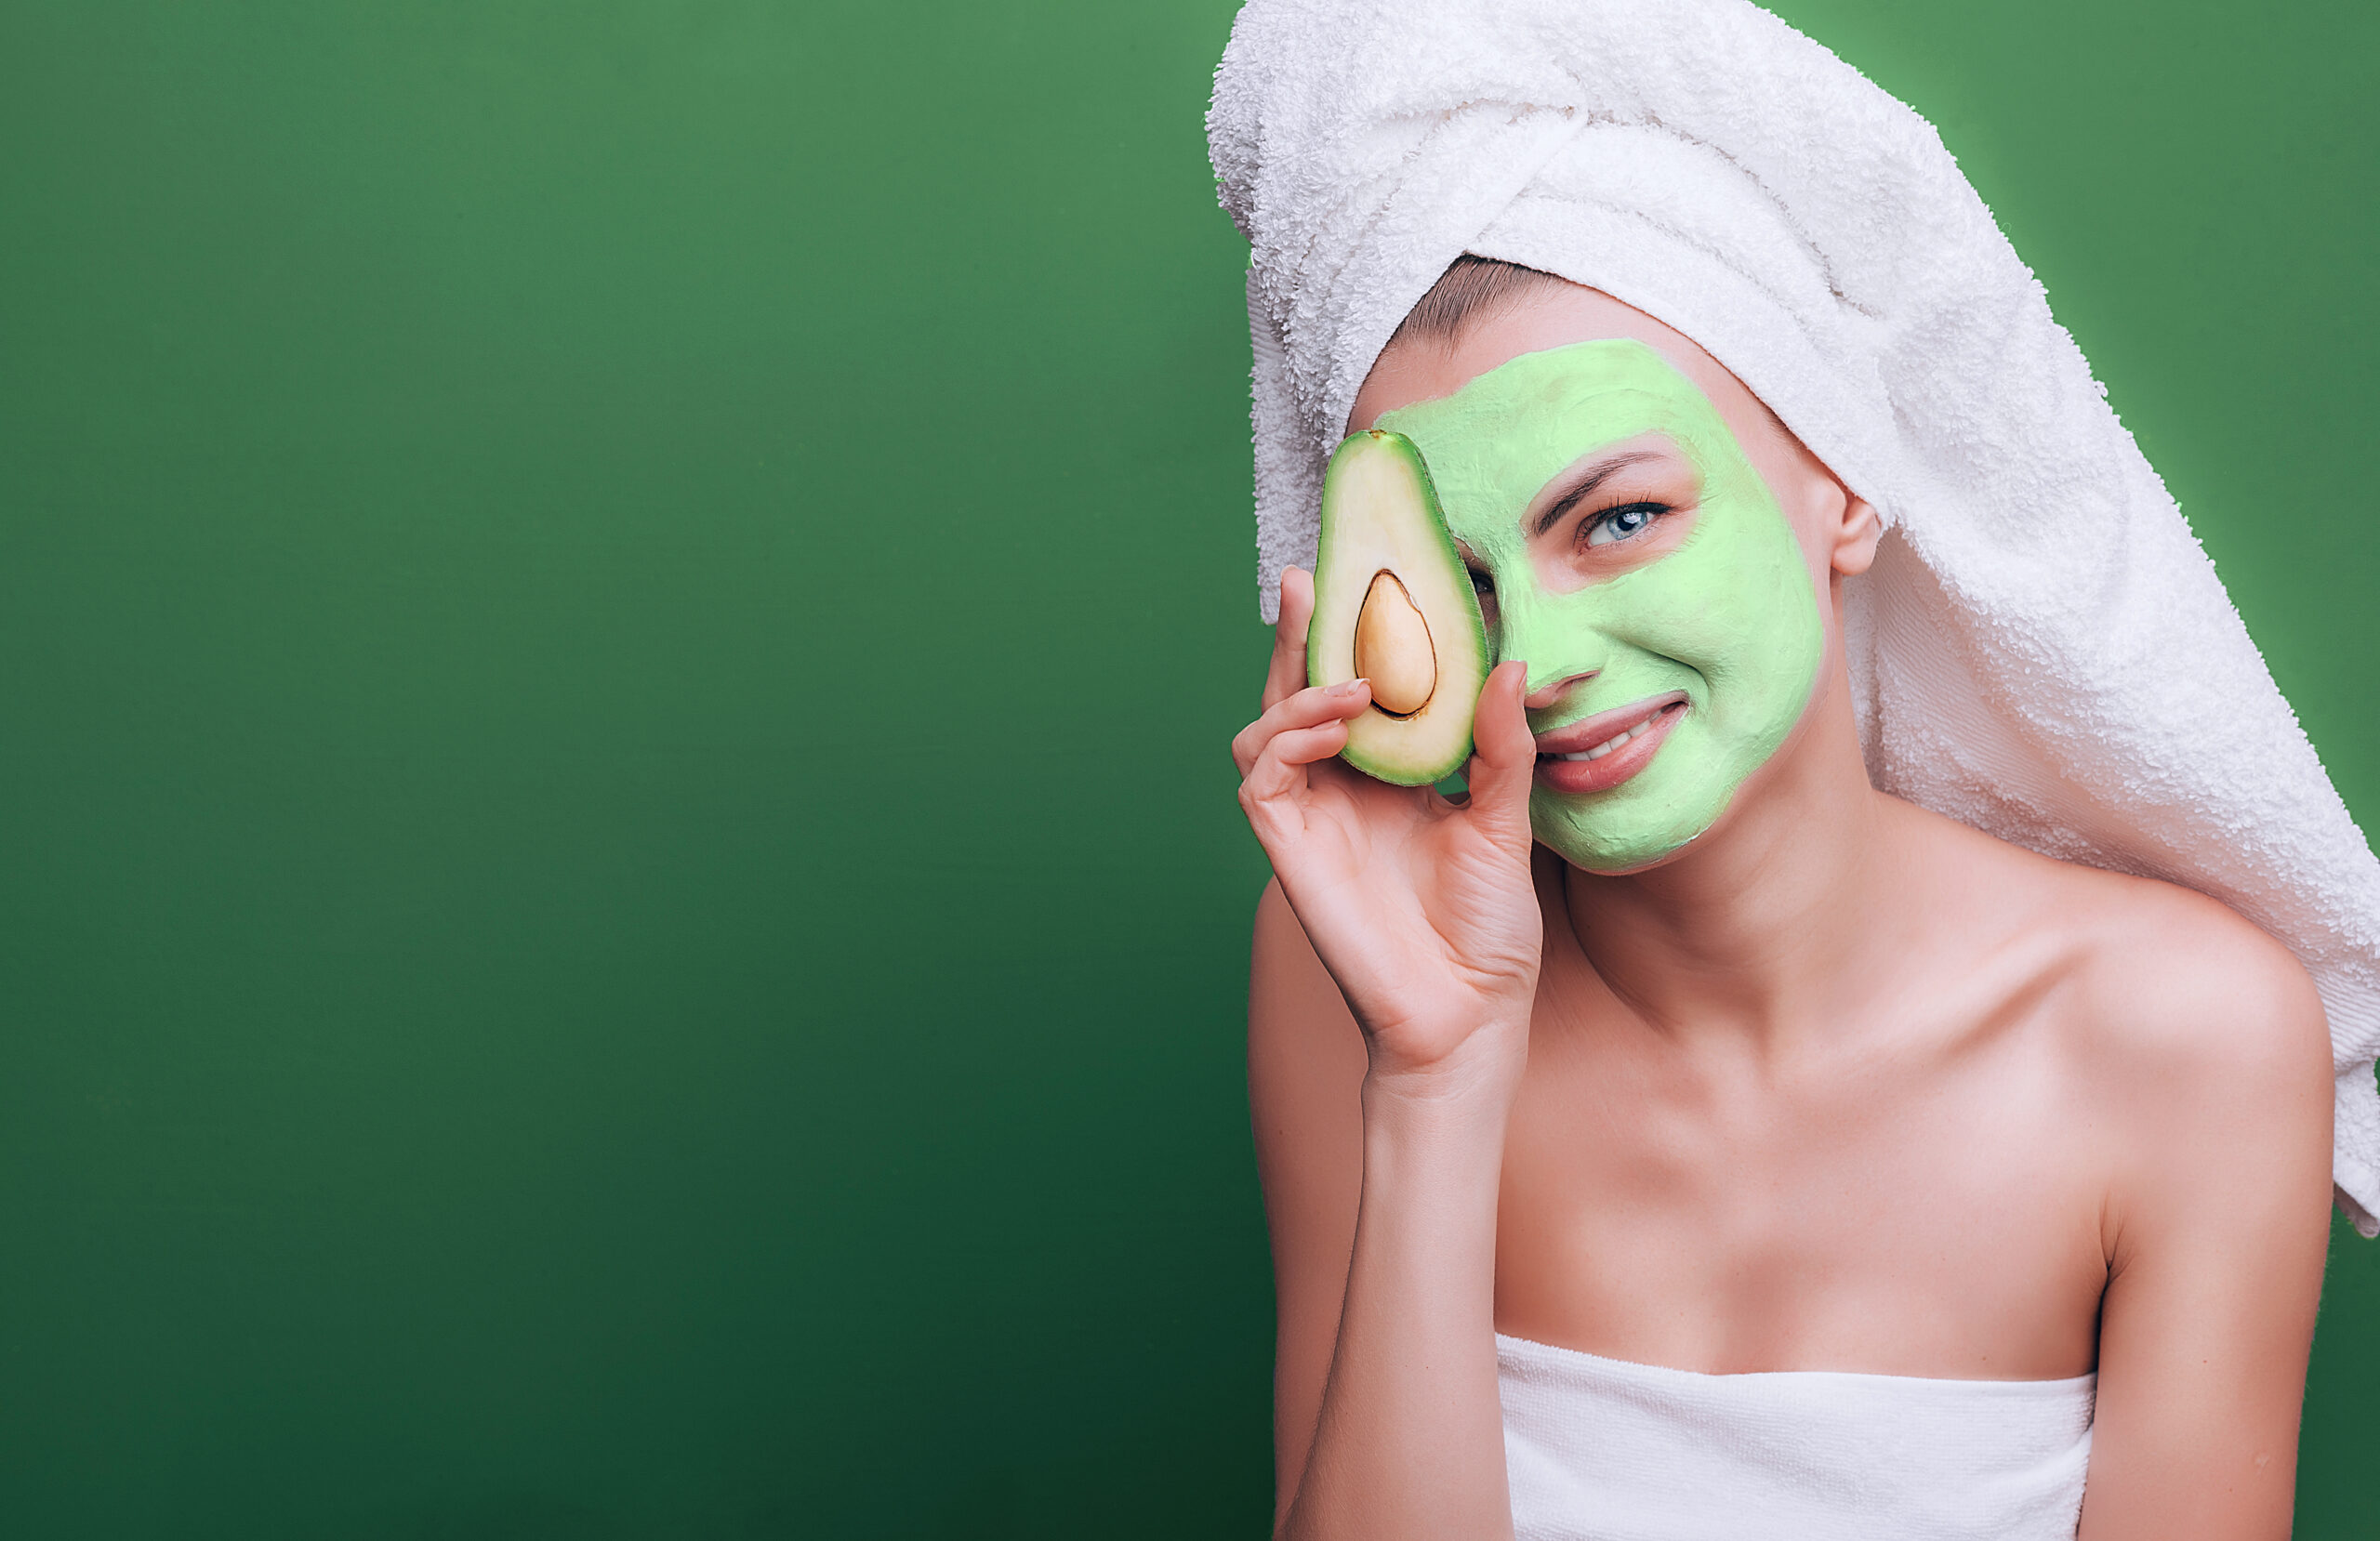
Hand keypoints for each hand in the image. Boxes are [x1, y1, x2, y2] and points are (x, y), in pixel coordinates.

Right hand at [1234, 568, 1542, 1096]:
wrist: (1468, 1015)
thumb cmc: (1487, 933)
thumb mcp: (1505, 821)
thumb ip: (1499, 745)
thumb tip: (1511, 665)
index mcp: (1390, 780)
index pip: (1358, 690)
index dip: (1348, 638)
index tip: (1361, 576)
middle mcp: (1341, 792)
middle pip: (1299, 693)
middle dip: (1298, 636)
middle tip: (1310, 579)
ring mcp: (1311, 819)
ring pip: (1267, 729)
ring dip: (1298, 692)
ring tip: (1353, 684)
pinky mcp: (1290, 849)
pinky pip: (1262, 778)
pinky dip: (1286, 740)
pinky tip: (1333, 727)